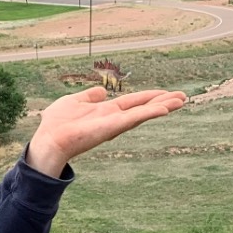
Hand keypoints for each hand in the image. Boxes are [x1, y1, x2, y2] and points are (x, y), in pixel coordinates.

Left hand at [25, 85, 185, 176]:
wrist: (49, 140)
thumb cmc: (57, 124)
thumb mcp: (74, 102)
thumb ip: (89, 96)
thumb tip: (101, 91)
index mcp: (106, 112)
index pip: (133, 103)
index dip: (149, 97)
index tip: (166, 94)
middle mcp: (114, 118)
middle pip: (143, 107)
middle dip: (163, 102)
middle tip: (183, 97)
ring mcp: (115, 123)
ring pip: (144, 112)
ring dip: (163, 106)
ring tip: (182, 100)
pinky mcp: (113, 127)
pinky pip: (135, 118)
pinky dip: (150, 112)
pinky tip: (165, 109)